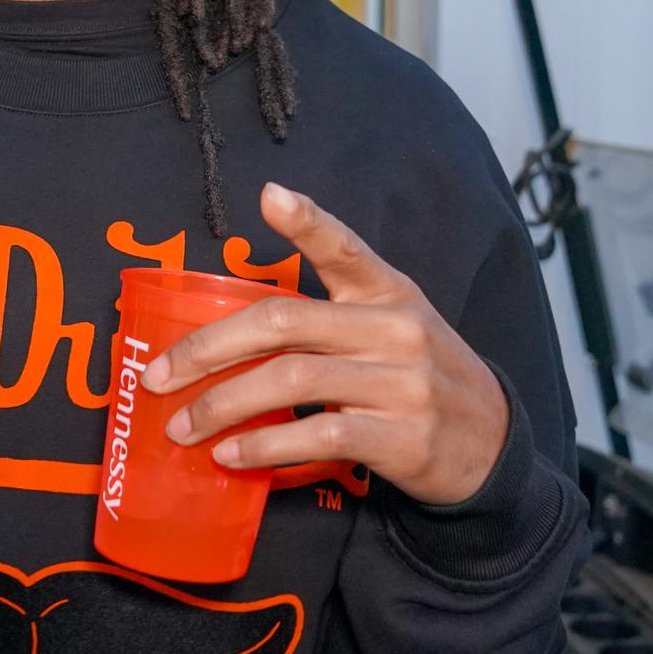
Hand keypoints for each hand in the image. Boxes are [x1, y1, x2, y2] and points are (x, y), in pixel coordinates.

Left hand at [143, 183, 509, 505]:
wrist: (493, 445)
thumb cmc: (418, 379)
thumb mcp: (390, 325)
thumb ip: (328, 310)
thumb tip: (235, 323)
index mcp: (388, 293)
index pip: (346, 249)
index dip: (309, 222)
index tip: (271, 195)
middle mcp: (396, 329)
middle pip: (284, 322)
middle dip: (209, 348)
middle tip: (159, 375)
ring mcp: (402, 384)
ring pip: (291, 381)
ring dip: (223, 406)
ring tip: (182, 427)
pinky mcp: (402, 438)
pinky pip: (318, 436)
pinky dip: (265, 448)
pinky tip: (232, 458)